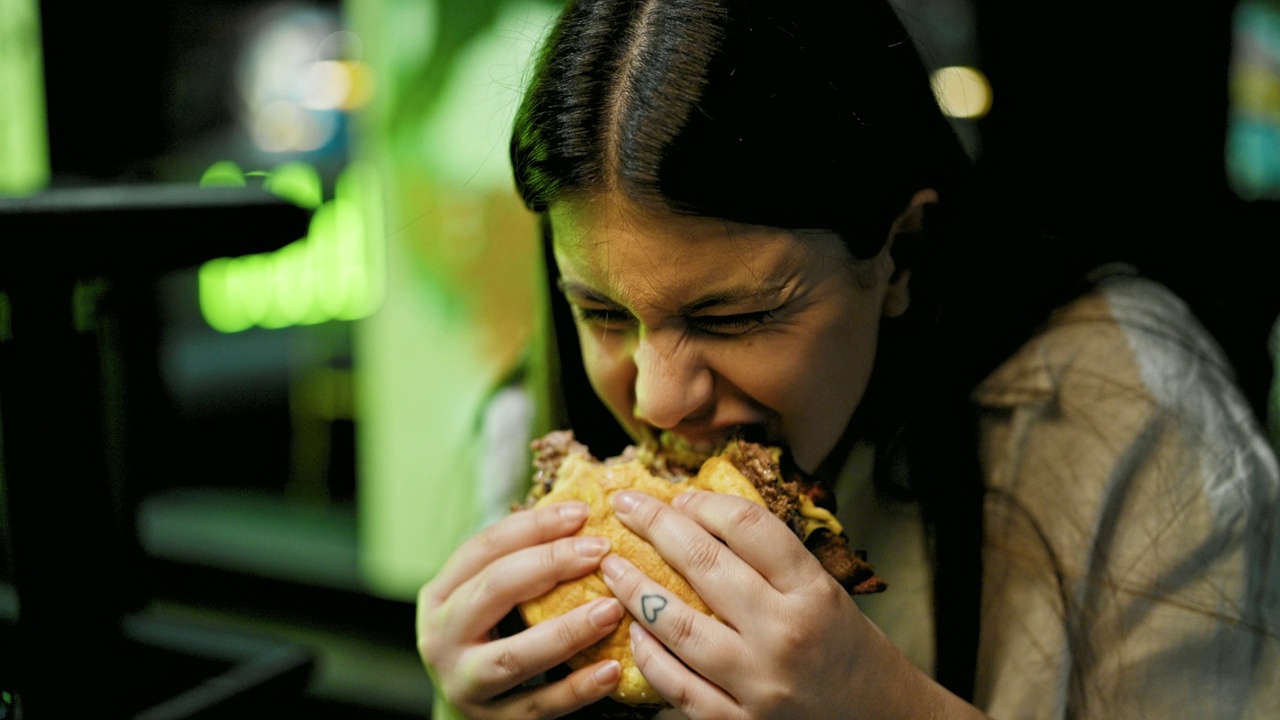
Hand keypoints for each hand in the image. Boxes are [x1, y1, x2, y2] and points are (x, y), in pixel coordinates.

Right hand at [416, 501, 625, 718]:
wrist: (466, 715)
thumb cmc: (490, 638)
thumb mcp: (485, 599)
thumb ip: (520, 564)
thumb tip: (580, 515)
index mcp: (440, 596)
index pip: (483, 548)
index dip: (533, 527)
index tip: (582, 512)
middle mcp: (442, 638)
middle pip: (493, 590)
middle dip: (550, 564)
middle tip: (600, 551)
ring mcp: (465, 684)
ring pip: (513, 655)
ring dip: (566, 630)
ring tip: (611, 609)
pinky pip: (540, 705)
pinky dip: (577, 688)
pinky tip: (611, 668)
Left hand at [602, 489, 979, 719]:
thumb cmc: (849, 650)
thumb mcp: (826, 592)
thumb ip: (772, 560)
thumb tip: (697, 516)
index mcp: (813, 592)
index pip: (750, 528)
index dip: (705, 503)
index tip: (678, 496)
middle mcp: (784, 634)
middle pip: (705, 566)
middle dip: (655, 526)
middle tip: (624, 503)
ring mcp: (758, 684)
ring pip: (677, 625)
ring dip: (635, 589)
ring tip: (610, 564)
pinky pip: (677, 685)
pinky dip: (648, 653)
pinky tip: (633, 628)